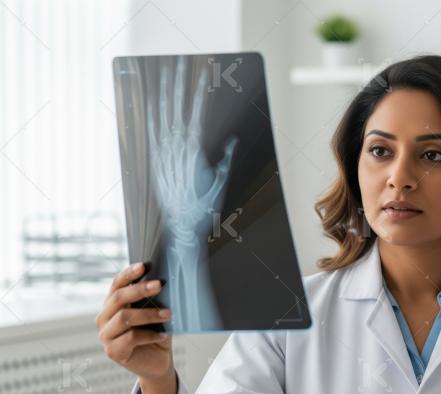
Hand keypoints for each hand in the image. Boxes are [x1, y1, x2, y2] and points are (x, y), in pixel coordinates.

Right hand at [96, 263, 174, 380]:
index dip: (128, 274)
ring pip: (125, 317)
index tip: (143, 266)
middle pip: (118, 298)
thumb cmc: (155, 333)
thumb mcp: (155, 313)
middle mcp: (105, 318)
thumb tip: (164, 281)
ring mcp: (106, 335)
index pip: (116, 285)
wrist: (157, 362)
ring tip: (168, 314)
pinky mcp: (112, 351)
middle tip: (159, 285)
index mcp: (113, 305)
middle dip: (140, 290)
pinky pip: (131, 337)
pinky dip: (150, 335)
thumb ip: (154, 300)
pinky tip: (163, 336)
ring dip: (149, 314)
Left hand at [147, 57, 236, 237]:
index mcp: (193, 149)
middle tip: (178, 64)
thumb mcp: (221, 180)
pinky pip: (152, 131)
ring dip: (163, 93)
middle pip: (175, 108)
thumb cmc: (204, 206)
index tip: (203, 73)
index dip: (198, 91)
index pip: (196, 112)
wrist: (183, 225)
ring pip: (162, 115)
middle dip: (177, 84)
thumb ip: (225, 158)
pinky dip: (151, 114)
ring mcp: (163, 153)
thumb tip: (231, 141)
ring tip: (164, 74)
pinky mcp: (156, 160)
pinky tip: (152, 101)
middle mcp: (175, 148)